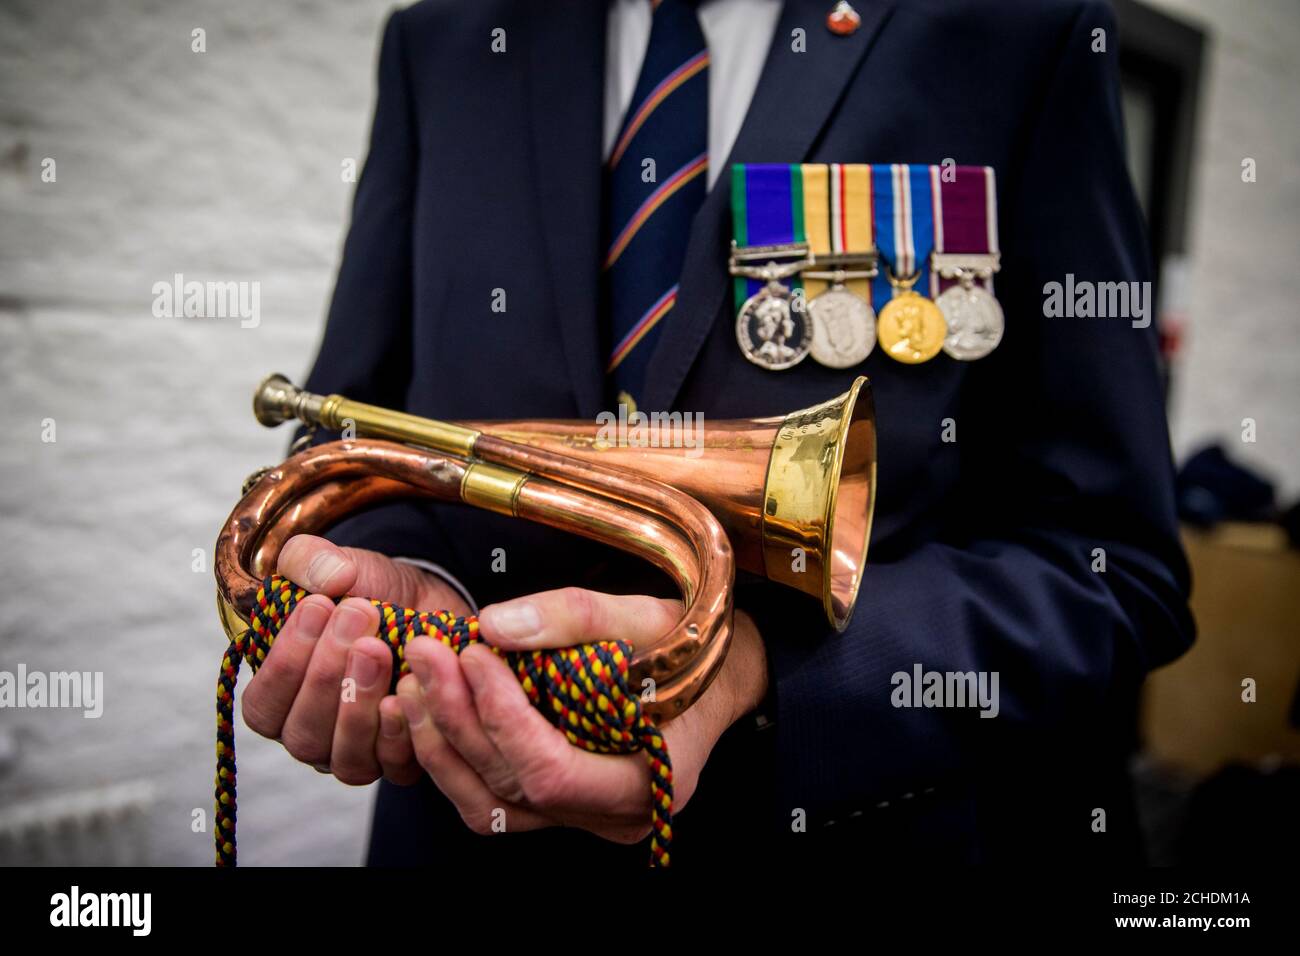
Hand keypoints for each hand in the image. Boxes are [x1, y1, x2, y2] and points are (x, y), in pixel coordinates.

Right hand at [240, 533, 471, 785]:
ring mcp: (357, 753)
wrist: (434, 606)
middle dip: (326, 673)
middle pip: (302, 733)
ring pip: (344, 756)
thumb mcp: (340, 565)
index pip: (264, 704)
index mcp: (282, 697)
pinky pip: (392, 765)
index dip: (285, 661)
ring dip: (358, 701)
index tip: (318, 605)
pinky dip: (398, 733)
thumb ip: (312, 561)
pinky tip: (405, 691)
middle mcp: (313, 734)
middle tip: (358, 614)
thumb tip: (329, 578)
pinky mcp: (403, 760)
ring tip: (378, 647)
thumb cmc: (373, 593)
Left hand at [397, 588, 767, 842]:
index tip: (472, 652)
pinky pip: (492, 797)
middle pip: (512, 784)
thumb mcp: (643, 615)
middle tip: (425, 652)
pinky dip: (455, 757)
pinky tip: (429, 710)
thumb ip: (574, 616)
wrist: (712, 675)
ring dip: (442, 742)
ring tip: (412, 680)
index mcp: (649, 779)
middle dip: (458, 715)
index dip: (502, 715)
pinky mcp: (558, 804)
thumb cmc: (686, 646)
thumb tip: (493, 624)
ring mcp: (583, 817)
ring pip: (490, 802)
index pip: (552, 770)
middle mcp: (614, 815)